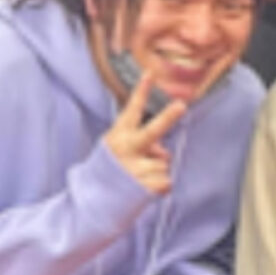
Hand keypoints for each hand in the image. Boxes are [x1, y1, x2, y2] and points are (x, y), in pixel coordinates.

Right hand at [101, 71, 188, 195]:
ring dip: (157, 170)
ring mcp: (134, 169)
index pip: (132, 110)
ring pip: (164, 161)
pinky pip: (166, 181)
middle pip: (151, 131)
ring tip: (139, 177)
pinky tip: (143, 189)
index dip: (142, 91)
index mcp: (119, 136)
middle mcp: (125, 150)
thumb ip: (144, 144)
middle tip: (181, 105)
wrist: (94, 201)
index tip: (150, 73)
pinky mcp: (142, 187)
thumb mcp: (122, 150)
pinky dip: (159, 186)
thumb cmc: (113, 169)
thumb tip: (165, 154)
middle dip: (167, 117)